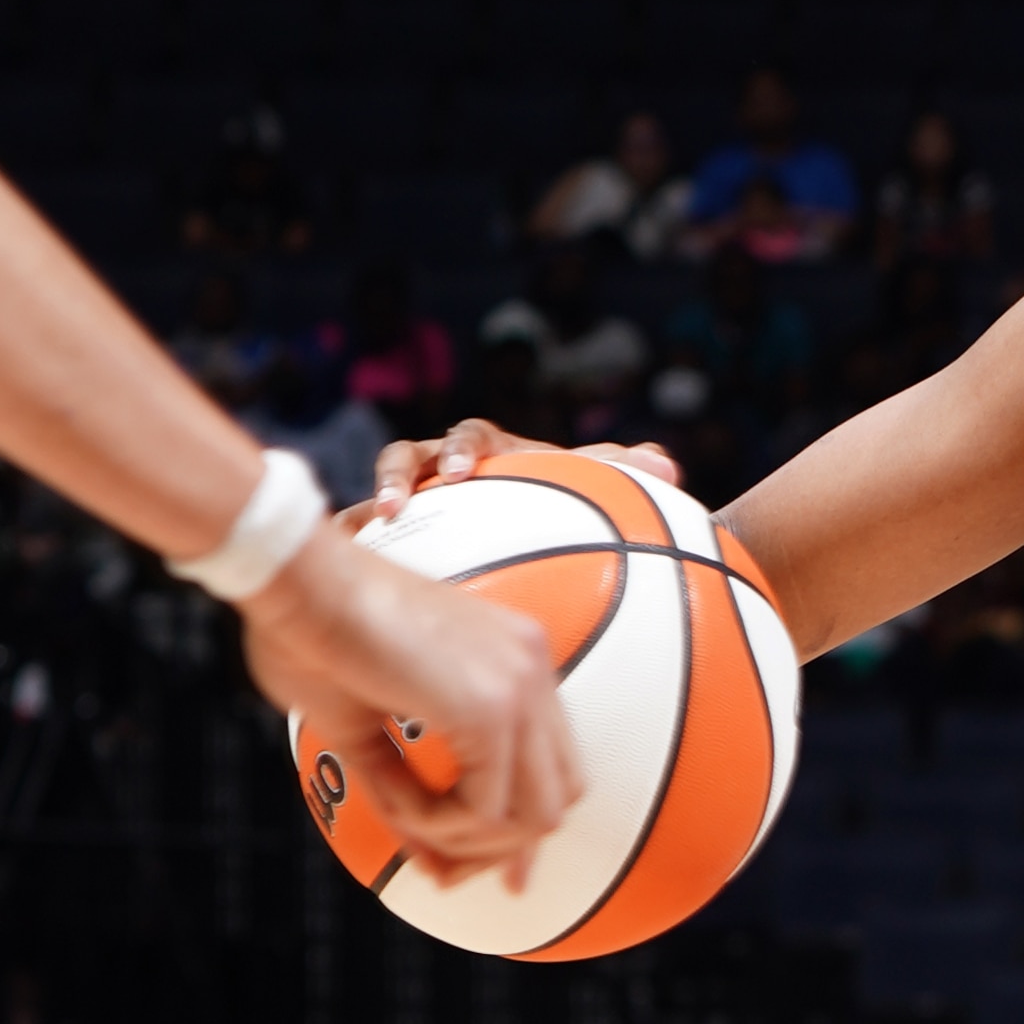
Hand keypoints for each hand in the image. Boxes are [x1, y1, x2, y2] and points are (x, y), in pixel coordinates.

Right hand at [244, 510, 578, 885]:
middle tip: (447, 874)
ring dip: (464, 839)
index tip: (503, 876)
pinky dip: (439, 823)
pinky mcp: (491, 707)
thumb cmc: (312, 638)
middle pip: (559, 796)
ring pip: (533, 815)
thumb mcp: (364, 732)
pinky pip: (485, 809)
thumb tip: (433, 868)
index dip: (526, 828)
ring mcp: (521, 685)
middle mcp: (531, 668)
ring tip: (405, 819)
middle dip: (503, 850)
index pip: (554, 764)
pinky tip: (401, 802)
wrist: (294, 582)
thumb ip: (407, 794)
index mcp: (513, 661)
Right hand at [358, 415, 686, 522]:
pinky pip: (368, 542)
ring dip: (371, 512)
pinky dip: (358, 551)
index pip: (469, 438)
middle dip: (398, 475)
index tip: (458, 473)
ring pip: (378, 498)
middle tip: (399, 503)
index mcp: (488, 455)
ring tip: (372, 536)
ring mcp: (417, 505)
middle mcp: (443, 474)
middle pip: (408, 458)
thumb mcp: (591, 495)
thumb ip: (627, 474)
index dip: (458, 450)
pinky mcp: (394, 540)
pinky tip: (356, 584)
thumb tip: (667, 464)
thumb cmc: (563, 511)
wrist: (538, 543)